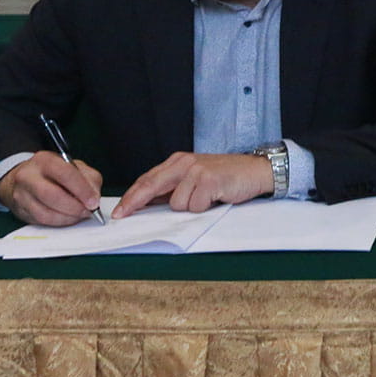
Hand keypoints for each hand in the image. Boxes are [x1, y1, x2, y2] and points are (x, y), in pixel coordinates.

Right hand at [0, 152, 103, 226]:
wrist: (24, 178)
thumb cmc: (53, 173)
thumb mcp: (74, 166)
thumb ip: (89, 178)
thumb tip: (94, 197)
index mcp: (45, 160)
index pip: (64, 173)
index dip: (81, 190)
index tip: (93, 201)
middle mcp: (29, 176)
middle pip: (52, 195)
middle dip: (74, 207)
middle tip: (88, 211)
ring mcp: (21, 194)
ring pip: (45, 212)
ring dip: (67, 218)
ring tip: (80, 215)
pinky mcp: (20, 210)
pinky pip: (41, 221)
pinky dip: (59, 222)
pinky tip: (68, 218)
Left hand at [112, 152, 273, 218]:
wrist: (255, 170)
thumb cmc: (225, 177)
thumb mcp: (195, 177)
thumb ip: (174, 187)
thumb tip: (148, 203)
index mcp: (179, 161)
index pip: (149, 179)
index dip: (132, 196)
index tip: (119, 210)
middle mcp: (185, 162)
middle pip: (151, 185)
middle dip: (135, 202)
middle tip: (122, 215)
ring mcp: (197, 170)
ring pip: (176, 203)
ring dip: (190, 207)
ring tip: (206, 198)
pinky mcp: (209, 180)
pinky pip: (195, 206)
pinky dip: (204, 207)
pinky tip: (215, 197)